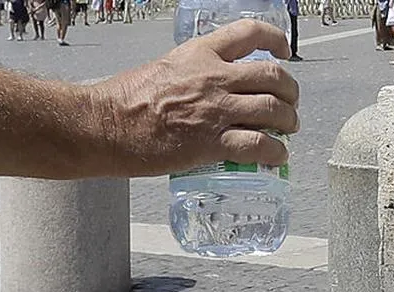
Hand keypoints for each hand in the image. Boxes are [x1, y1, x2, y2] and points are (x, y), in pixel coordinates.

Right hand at [85, 19, 298, 176]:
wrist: (103, 125)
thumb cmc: (125, 99)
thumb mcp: (165, 67)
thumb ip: (196, 72)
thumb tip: (216, 87)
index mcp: (200, 53)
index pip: (250, 33)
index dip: (276, 41)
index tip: (284, 52)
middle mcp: (214, 77)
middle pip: (273, 77)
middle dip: (290, 91)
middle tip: (290, 104)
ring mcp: (216, 110)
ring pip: (274, 110)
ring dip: (288, 121)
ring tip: (287, 129)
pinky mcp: (212, 143)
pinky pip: (260, 146)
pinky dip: (276, 152)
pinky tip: (277, 156)